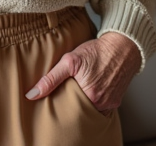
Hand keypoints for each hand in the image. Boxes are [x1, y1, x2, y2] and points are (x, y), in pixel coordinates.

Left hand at [25, 32, 140, 111]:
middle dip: (73, 103)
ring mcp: (110, 103)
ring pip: (91, 109)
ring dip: (85, 101)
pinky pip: (102, 106)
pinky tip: (92, 89)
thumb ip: (50, 79)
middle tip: (68, 91)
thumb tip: (32, 94)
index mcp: (89, 97)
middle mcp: (101, 104)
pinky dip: (96, 100)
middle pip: (80, 110)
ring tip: (79, 89)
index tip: (58, 95)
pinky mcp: (116, 101)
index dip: (62, 102)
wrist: (123, 45)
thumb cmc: (97, 51)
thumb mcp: (70, 61)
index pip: (69, 109)